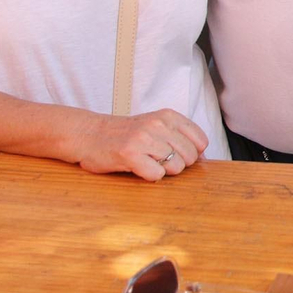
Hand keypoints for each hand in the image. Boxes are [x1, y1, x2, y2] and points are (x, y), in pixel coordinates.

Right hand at [77, 109, 209, 180]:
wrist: (88, 134)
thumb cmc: (125, 134)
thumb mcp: (155, 126)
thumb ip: (180, 136)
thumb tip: (205, 158)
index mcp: (168, 116)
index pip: (201, 141)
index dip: (193, 154)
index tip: (177, 154)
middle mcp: (158, 125)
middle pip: (190, 157)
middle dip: (178, 164)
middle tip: (157, 160)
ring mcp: (143, 139)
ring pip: (176, 167)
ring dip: (163, 171)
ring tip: (146, 162)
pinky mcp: (129, 155)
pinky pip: (156, 175)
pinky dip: (149, 176)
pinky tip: (137, 167)